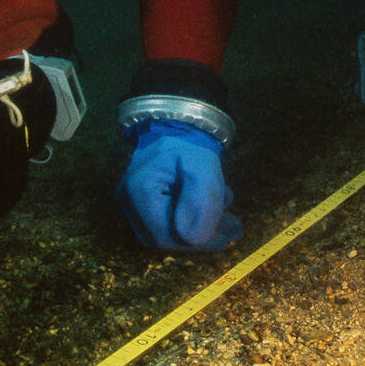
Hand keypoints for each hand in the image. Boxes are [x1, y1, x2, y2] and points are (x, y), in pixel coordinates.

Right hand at [116, 120, 241, 251]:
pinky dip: (195, 221)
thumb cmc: (190, 142)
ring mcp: (134, 205)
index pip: (165, 236)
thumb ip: (201, 201)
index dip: (198, 242)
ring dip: (202, 228)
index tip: (229, 234)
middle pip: (166, 238)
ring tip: (228, 215)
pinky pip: (171, 224)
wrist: (178, 123)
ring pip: (170, 233)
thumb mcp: (202, 166)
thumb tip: (196, 240)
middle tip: (235, 228)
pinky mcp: (146, 205)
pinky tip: (214, 206)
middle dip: (204, 237)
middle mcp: (129, 203)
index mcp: (138, 192)